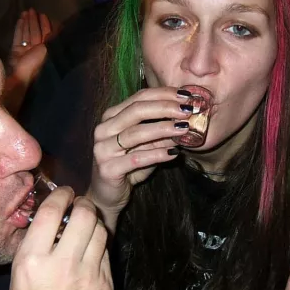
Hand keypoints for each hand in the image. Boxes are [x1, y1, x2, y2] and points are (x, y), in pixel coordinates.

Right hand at [6, 187, 111, 289]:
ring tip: (88, 228)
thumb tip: (49, 224)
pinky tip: (92, 255)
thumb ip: (34, 251)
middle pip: (84, 216)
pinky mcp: (105, 288)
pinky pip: (106, 256)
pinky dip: (100, 249)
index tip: (65, 192)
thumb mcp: (17, 282)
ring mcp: (88, 277)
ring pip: (101, 233)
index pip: (51, 212)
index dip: (61, 196)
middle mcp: (61, 265)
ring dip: (95, 225)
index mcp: (32, 261)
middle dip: (84, 205)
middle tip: (81, 206)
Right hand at [9, 9, 53, 84]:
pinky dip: (19, 28)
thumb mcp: (47, 49)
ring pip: (27, 33)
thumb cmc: (36, 63)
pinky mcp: (16, 50)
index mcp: (46, 50)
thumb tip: (58, 28)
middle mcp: (36, 49)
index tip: (43, 14)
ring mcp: (26, 50)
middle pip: (35, 32)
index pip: (46, 34)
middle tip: (32, 9)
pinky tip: (20, 19)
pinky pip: (18, 37)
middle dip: (34, 21)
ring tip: (25, 12)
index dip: (45, 24)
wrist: (21, 75)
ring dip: (26, 22)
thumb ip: (51, 39)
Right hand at [87, 86, 192, 226]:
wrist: (107, 195)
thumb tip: (187, 119)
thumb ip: (161, 132)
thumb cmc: (128, 166)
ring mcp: (102, 149)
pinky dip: (157, 154)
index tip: (186, 95)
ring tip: (184, 129)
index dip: (163, 94)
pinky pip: (136, 159)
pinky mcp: (107, 169)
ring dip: (163, 129)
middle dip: (164, 108)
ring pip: (136, 133)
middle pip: (136, 111)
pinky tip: (174, 152)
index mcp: (111, 117)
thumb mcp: (146, 146)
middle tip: (187, 110)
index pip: (138, 98)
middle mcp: (103, 130)